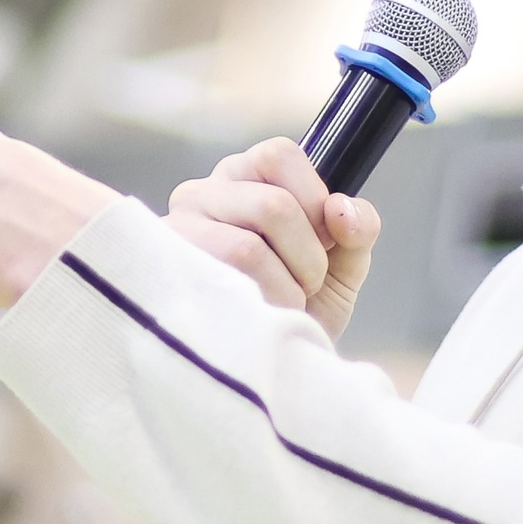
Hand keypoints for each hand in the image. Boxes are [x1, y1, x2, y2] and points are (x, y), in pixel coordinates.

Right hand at [167, 137, 380, 340]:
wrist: (271, 368)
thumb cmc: (301, 307)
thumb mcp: (344, 265)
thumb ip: (358, 228)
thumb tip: (341, 209)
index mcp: (242, 178)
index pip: (279, 155)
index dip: (315, 200)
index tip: (325, 240)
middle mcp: (201, 195)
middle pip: (274, 205)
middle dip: (309, 257)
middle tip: (304, 286)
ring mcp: (176, 234)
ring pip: (248, 248)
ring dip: (286, 289)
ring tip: (282, 305)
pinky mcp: (165, 274)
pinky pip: (224, 282)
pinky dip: (261, 304)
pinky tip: (260, 315)